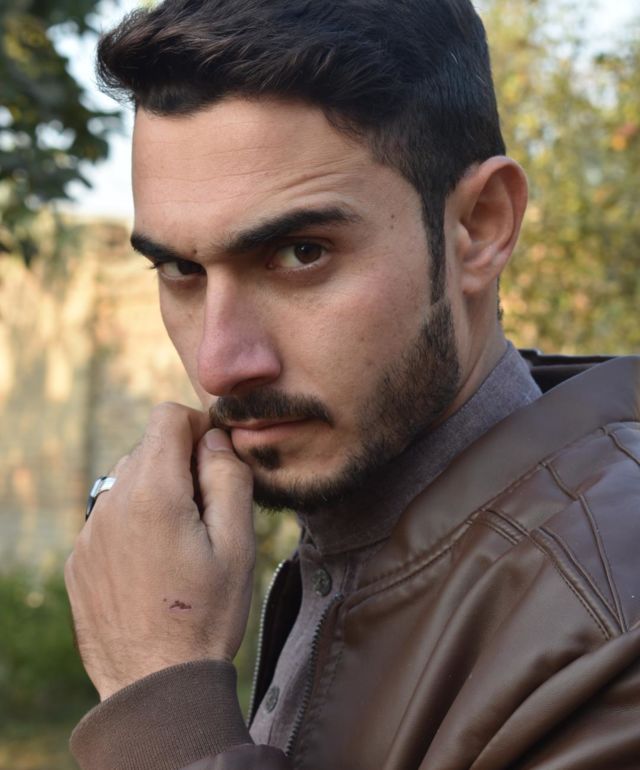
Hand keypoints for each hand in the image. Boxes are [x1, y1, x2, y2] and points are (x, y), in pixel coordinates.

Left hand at [65, 403, 254, 700]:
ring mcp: (89, 532)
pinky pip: (109, 516)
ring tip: (180, 543)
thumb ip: (228, 478)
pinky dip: (133, 522)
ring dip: (156, 493)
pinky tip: (153, 565)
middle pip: (148, 449)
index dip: (198, 427)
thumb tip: (214, 441)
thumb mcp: (238, 544)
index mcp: (154, 493)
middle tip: (206, 512)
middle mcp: (112, 503)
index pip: (167, 418)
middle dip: (180, 464)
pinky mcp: (79, 559)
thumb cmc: (206, 615)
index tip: (215, 459)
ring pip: (127, 482)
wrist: (155, 684)